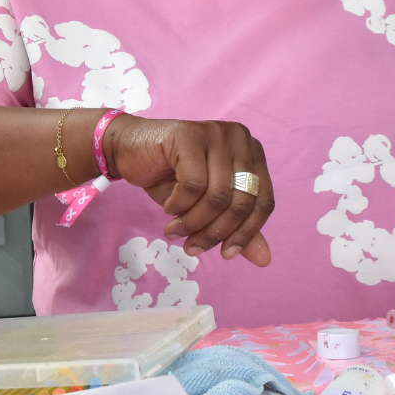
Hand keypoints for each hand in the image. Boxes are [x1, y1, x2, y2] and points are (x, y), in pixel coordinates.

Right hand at [105, 116, 272, 264]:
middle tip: (193, 247)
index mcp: (252, 152)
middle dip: (215, 232)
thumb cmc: (171, 177)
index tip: (226, 255)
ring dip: (194, 222)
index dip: (247, 233)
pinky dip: (180, 204)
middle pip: (241, 201)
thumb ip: (235, 227)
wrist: (130, 151)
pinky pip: (193, 184)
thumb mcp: (207, 206)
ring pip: (217, 196)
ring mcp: (215, 133)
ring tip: (176, 231)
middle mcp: (240, 137)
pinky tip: (170, 207)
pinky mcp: (189, 135)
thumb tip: (264, 260)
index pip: (264, 201)